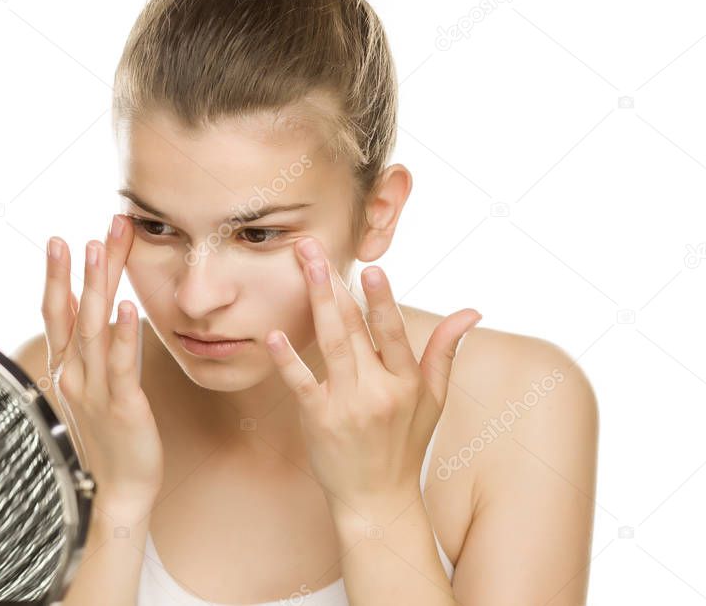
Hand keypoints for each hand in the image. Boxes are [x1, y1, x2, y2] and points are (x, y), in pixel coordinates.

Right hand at [43, 214, 163, 516]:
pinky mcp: (123, 406)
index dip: (58, 276)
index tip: (62, 239)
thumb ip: (90, 352)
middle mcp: (75, 374)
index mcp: (67, 368)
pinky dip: (124, 335)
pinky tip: (129, 308)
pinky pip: (122, 365)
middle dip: (77, 268)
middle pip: (73, 311)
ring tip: (99, 250)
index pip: (59, 312)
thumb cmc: (108, 437)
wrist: (116, 490)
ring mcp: (95, 389)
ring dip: (96, 286)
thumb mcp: (92, 388)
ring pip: (93, 328)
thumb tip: (93, 316)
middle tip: (82, 230)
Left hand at [264, 236, 480, 517]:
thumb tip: (471, 311)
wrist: (377, 499)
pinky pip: (301, 384)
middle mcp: (378, 390)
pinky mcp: (319, 419)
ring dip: (316, 303)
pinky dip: (287, 360)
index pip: (393, 332)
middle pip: (354, 328)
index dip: (382, 300)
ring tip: (305, 268)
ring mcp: (347, 404)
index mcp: (407, 381)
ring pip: (331, 344)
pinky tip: (274, 335)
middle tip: (313, 248)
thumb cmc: (405, 444)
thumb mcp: (434, 399)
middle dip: (334, 284)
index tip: (372, 269)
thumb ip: (445, 351)